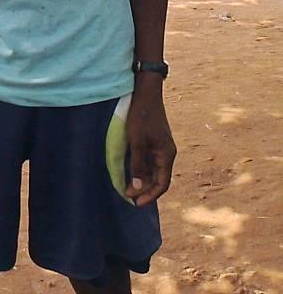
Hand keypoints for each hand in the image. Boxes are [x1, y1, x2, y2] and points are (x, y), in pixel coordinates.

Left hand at [125, 86, 176, 206]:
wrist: (146, 92)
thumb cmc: (141, 116)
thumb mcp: (137, 141)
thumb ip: (138, 165)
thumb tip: (138, 188)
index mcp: (166, 154)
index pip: (162, 183)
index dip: (150, 196)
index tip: (136, 203)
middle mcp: (166, 153)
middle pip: (158, 178)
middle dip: (145, 190)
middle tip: (128, 197)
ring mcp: (160, 146)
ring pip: (153, 170)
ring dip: (142, 180)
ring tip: (128, 188)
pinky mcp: (153, 140)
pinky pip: (149, 160)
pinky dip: (141, 169)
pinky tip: (131, 172)